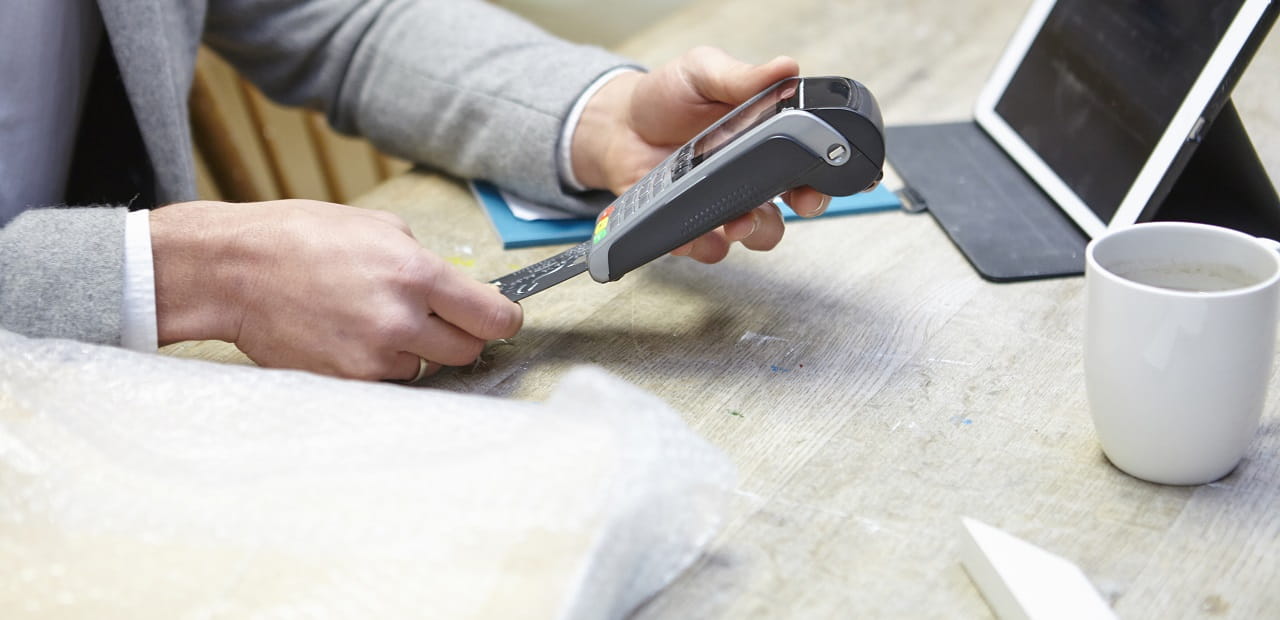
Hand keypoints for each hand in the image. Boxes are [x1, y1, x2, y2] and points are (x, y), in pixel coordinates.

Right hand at [150, 200, 521, 380]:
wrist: (235, 271)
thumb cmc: (301, 239)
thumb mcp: (377, 227)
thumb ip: (425, 260)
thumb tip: (460, 288)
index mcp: (415, 274)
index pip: (493, 317)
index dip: (504, 319)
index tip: (502, 318)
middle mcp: (400, 319)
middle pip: (468, 351)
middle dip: (461, 336)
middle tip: (438, 319)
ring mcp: (374, 356)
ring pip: (427, 368)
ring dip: (416, 351)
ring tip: (375, 319)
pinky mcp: (348, 381)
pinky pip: (389, 381)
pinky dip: (382, 364)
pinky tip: (353, 336)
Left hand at [571, 46, 831, 263]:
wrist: (618, 124)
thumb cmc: (664, 97)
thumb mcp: (703, 72)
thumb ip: (742, 76)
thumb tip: (785, 67)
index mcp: (765, 138)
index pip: (809, 160)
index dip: (824, 173)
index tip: (825, 176)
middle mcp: (751, 176)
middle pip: (796, 205)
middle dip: (805, 208)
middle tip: (798, 202)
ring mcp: (723, 203)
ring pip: (756, 233)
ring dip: (754, 231)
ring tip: (738, 220)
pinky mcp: (691, 224)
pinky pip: (707, 246)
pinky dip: (703, 244)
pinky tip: (693, 231)